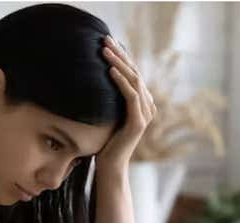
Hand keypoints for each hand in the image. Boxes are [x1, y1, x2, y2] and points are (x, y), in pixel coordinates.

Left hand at [96, 35, 156, 170]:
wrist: (110, 167)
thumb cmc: (104, 144)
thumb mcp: (105, 116)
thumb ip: (107, 100)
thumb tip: (92, 82)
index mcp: (141, 103)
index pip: (133, 72)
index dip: (122, 56)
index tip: (107, 41)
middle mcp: (147, 106)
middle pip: (134, 72)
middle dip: (120, 54)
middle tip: (105, 39)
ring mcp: (145, 114)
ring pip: (134, 80)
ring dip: (118, 63)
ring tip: (105, 50)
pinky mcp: (139, 122)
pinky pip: (131, 96)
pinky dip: (121, 82)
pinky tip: (109, 70)